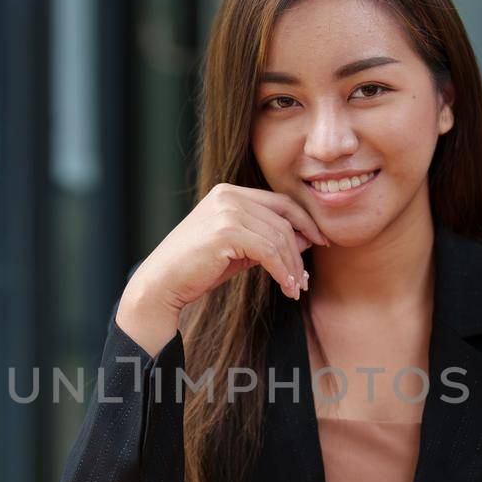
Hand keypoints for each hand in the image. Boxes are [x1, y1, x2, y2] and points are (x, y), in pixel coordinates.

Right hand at [116, 184, 329, 355]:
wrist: (161, 284)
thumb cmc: (197, 269)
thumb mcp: (238, 250)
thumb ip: (268, 240)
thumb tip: (308, 239)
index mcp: (229, 193)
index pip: (280, 202)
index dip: (305, 222)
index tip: (320, 243)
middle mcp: (228, 196)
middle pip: (283, 220)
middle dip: (300, 251)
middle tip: (304, 278)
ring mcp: (226, 211)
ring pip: (278, 237)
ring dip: (291, 266)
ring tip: (294, 288)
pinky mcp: (225, 232)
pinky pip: (268, 251)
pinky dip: (281, 271)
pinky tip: (285, 287)